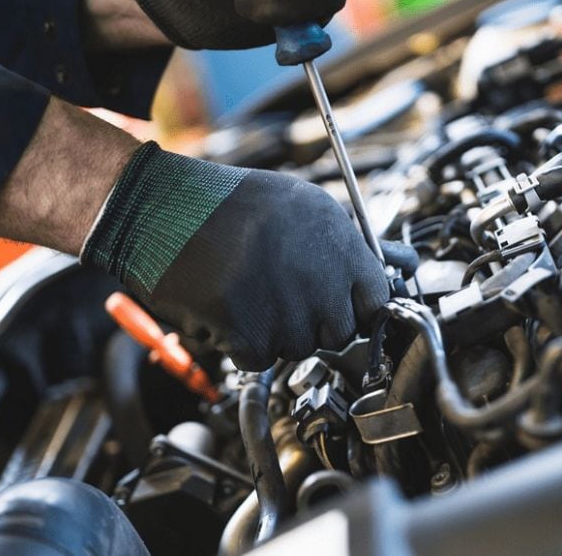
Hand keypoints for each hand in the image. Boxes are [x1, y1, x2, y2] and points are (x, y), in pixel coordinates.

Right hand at [81, 143, 387, 369]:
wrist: (164, 209)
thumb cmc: (231, 202)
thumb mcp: (304, 205)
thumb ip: (348, 243)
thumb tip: (397, 265)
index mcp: (341, 244)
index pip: (378, 301)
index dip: (357, 307)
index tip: (342, 306)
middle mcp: (321, 279)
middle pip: (339, 332)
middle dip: (315, 322)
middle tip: (282, 293)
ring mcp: (287, 310)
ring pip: (298, 348)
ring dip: (276, 331)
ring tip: (250, 290)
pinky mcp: (250, 334)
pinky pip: (260, 359)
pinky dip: (243, 344)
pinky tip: (229, 307)